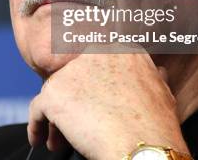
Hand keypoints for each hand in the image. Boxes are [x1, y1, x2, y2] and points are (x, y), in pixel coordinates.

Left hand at [27, 51, 189, 159]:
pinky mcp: (54, 92)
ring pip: (56, 94)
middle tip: (77, 123)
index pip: (92, 66)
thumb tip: (156, 72)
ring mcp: (72, 71)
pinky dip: (37, 126)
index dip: (89, 88)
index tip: (89, 104)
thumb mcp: (160, 91)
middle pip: (73, 78)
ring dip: (57, 116)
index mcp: (120, 49)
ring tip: (62, 138)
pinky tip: (41, 139)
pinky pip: (38, 110)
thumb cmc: (155, 127)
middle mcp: (94, 53)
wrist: (144, 149)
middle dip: (73, 102)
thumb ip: (148, 75)